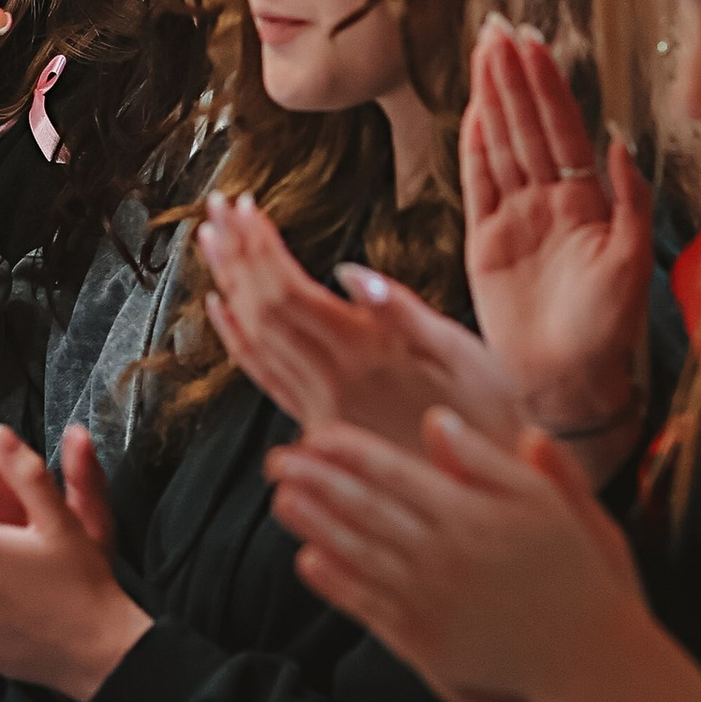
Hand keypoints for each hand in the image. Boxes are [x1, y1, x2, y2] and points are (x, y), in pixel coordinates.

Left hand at [198, 191, 522, 449]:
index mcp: (366, 356)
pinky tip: (221, 312)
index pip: (291, 293)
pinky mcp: (318, 423)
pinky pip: (262, 376)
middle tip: (218, 210)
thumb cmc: (489, 419)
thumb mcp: (465, 356)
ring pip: (255, 339)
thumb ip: (405, 312)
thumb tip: (349, 272)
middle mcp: (332, 383)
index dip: (260, 248)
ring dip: (229, 285)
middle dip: (236, 255)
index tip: (244, 209)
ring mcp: (318, 407)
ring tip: (211, 242)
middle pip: (262, 310)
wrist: (485, 493)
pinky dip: (236, 338)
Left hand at [265, 406, 644, 701]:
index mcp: (470, 515)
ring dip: (313, 524)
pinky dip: (334, 581)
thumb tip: (435, 419)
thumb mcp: (547, 501)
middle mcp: (442, 556)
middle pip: (361, 508)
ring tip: (280, 498)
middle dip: (314, 480)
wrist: (586, 658)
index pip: (392, 472)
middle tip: (276, 459)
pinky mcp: (424, 643)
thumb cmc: (571, 570)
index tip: (314, 434)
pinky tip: (309, 558)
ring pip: (355, 554)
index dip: (347, 452)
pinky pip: (366, 606)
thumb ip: (486, 461)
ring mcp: (429, 602)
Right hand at [461, 18, 651, 464]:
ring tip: (483, 53)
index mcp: (586, 202)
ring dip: (492, 99)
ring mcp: (516, 219)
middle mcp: (550, 202)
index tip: (533, 41)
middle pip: (527, 126)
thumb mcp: (633, 264)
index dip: (546, 84)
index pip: (561, 129)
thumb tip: (619, 139)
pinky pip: (477, 183)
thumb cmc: (609, 331)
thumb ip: (630, 200)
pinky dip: (473, 146)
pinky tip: (472, 111)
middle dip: (513, 76)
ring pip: (501, 145)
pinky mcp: (485, 242)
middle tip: (498, 27)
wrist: (568, 383)